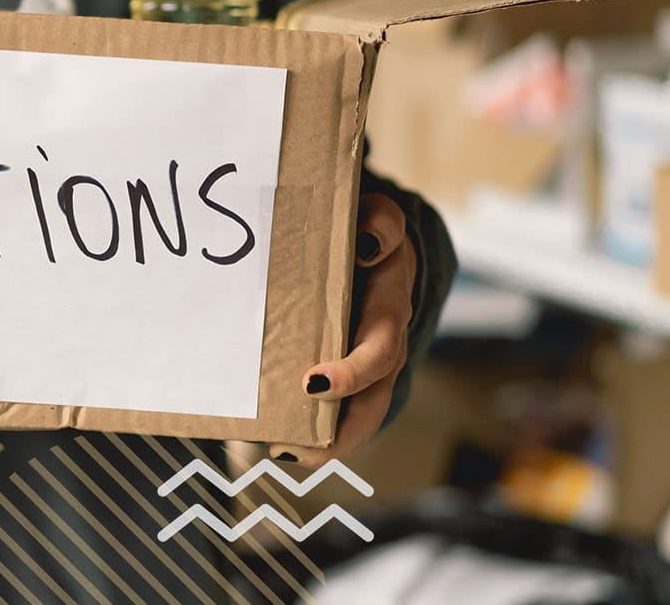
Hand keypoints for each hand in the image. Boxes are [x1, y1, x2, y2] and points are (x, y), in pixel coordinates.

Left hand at [269, 193, 414, 466]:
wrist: (376, 237)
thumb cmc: (368, 228)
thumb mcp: (380, 215)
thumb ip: (380, 225)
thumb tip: (367, 246)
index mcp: (390, 309)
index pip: (380, 350)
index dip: (353, 372)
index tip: (313, 385)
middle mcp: (385, 345)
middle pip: (373, 402)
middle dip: (340, 431)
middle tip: (294, 447)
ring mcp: (369, 362)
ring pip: (360, 415)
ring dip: (327, 442)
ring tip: (285, 453)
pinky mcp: (349, 368)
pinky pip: (341, 408)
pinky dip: (317, 430)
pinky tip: (279, 438)